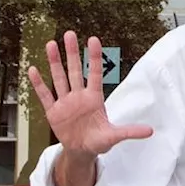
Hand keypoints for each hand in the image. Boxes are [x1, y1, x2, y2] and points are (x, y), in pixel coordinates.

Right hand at [28, 31, 152, 159]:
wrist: (81, 151)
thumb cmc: (98, 140)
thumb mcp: (113, 136)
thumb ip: (129, 132)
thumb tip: (150, 131)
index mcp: (94, 98)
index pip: (95, 73)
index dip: (95, 57)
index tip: (93, 39)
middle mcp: (79, 96)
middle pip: (75, 70)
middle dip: (73, 53)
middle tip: (69, 33)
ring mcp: (65, 102)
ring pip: (59, 78)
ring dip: (55, 62)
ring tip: (51, 44)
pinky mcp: (53, 112)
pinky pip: (45, 95)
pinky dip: (39, 84)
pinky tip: (33, 70)